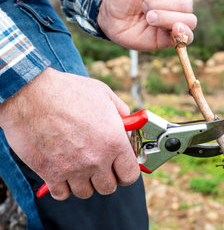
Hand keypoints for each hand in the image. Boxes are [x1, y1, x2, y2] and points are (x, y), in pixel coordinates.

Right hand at [0, 68, 138, 199]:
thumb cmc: (69, 91)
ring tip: (79, 164)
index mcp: (114, 141)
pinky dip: (63, 186)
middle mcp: (96, 159)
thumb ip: (121, 113)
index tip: (121, 167)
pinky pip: (62, 194)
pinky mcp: (50, 173)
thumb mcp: (105, 95)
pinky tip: (62, 170)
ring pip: (85, 192)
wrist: (31, 93)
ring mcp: (73, 169)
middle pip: (108, 187)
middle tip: (99, 164)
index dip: (126, 172)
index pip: (130, 175)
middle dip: (105, 177)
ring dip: (84, 182)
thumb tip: (128, 128)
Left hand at [98, 0, 196, 50]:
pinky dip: (184, 34)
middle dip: (157, 3)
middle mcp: (182, 5)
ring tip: (147, 17)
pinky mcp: (172, 39)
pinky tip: (175, 29)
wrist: (112, 13)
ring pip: (188, 20)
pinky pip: (188, 38)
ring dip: (164, 16)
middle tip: (143, 5)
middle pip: (185, 4)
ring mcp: (178, 22)